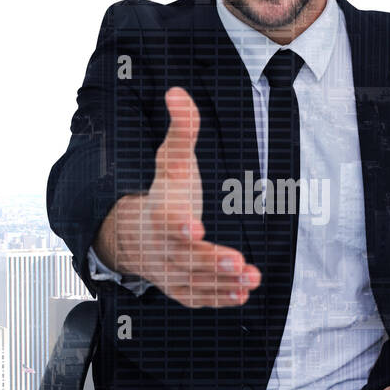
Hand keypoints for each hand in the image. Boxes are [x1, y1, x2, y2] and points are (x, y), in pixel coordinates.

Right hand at [94, 87, 261, 308]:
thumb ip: (181, 129)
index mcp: (160, 213)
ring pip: (195, 280)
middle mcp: (163, 246)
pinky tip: (242, 294)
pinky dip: (219, 298)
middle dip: (211, 261)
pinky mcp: (181, 287)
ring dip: (222, 282)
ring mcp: (170, 270)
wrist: (138, 234)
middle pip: (185, 256)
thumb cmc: (164, 193)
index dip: (181, 225)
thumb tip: (178, 92)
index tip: (195, 227)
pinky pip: (198, 296)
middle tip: (238, 261)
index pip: (168, 221)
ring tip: (251, 278)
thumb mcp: (172, 160)